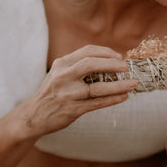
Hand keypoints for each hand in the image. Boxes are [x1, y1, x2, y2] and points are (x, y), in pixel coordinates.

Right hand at [15, 45, 137, 137]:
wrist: (33, 115)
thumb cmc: (52, 91)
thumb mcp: (60, 72)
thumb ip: (78, 65)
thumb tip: (109, 60)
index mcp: (62, 64)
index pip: (87, 51)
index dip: (106, 52)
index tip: (119, 57)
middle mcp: (63, 76)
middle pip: (91, 64)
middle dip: (112, 64)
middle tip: (126, 67)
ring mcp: (68, 94)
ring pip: (98, 88)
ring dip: (119, 85)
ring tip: (133, 84)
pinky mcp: (72, 109)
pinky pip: (97, 103)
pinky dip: (112, 99)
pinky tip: (123, 97)